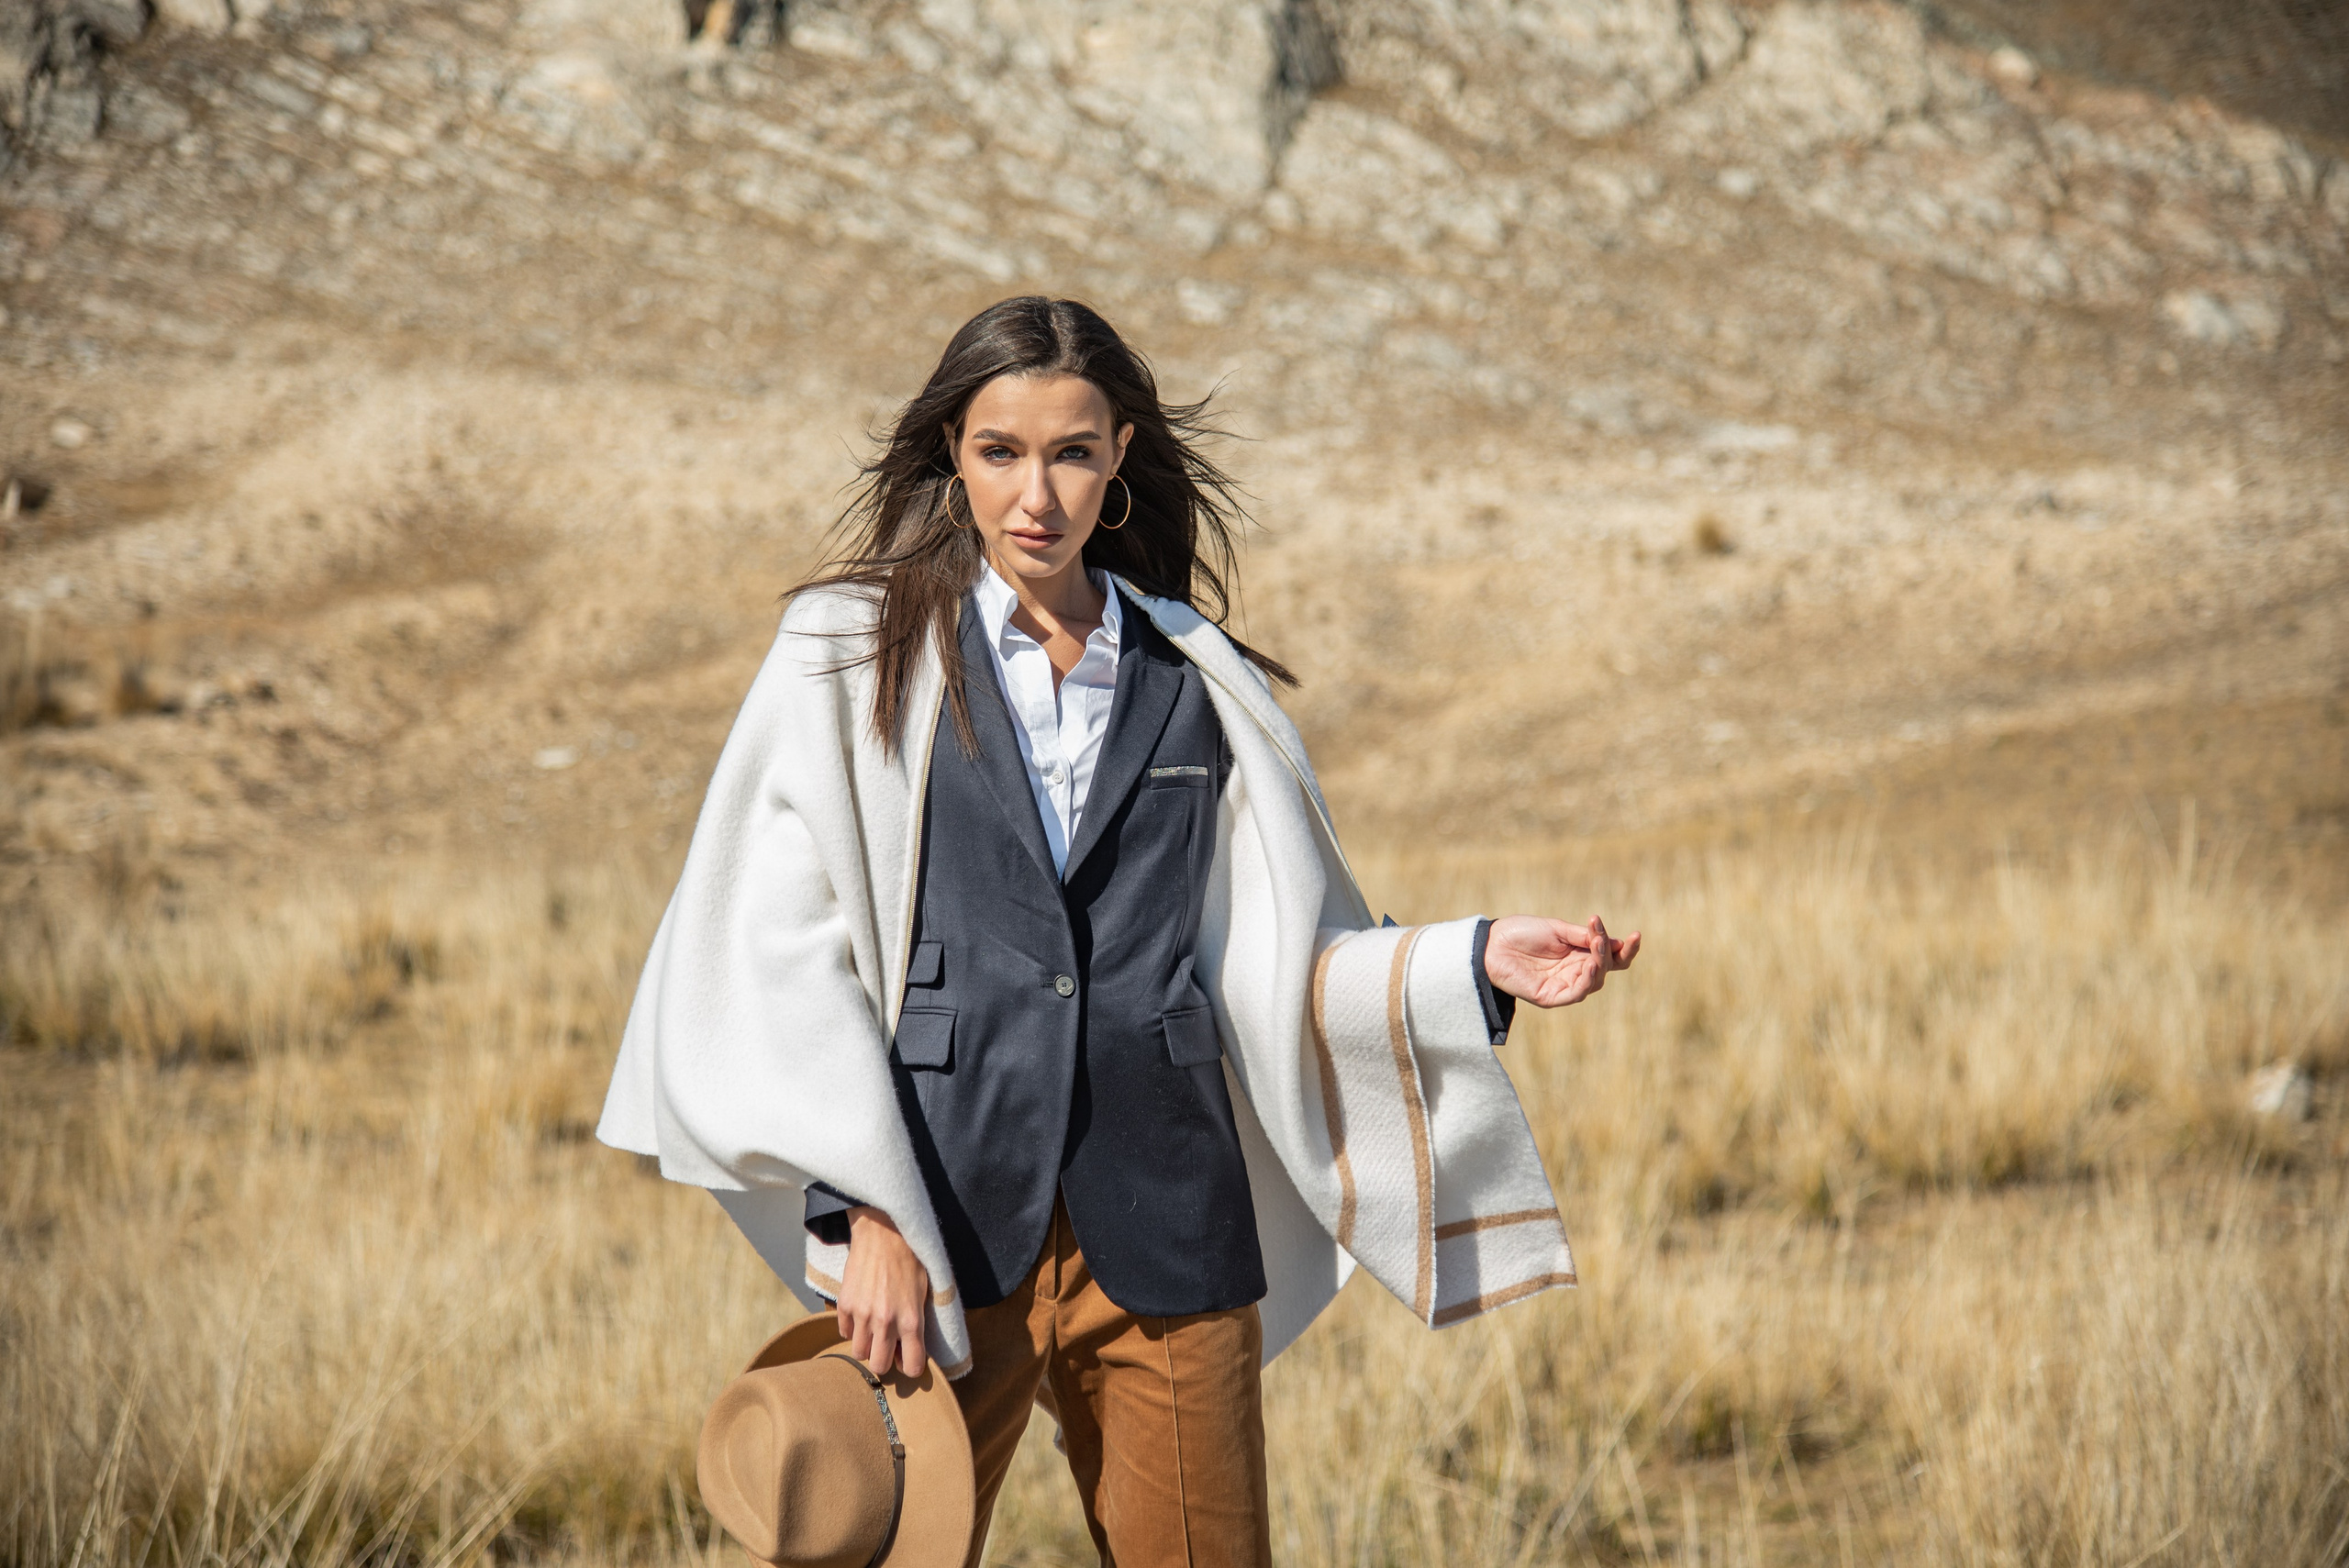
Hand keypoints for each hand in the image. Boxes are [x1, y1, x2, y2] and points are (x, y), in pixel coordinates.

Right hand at [836, 1206, 929, 1377]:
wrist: (883, 1233)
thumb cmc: (909, 1260)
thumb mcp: (923, 1292)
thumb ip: (917, 1323)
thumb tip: (910, 1347)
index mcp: (911, 1320)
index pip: (912, 1367)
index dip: (911, 1367)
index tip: (909, 1360)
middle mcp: (886, 1322)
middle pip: (880, 1366)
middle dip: (885, 1360)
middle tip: (887, 1347)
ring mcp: (863, 1315)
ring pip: (859, 1353)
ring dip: (866, 1345)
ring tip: (873, 1330)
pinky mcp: (845, 1305)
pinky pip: (845, 1332)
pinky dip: (853, 1329)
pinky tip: (861, 1314)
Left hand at [1484, 913, 1640, 1007]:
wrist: (1490, 944)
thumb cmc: (1521, 932)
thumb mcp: (1557, 929)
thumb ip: (1583, 937)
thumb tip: (1616, 943)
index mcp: (1579, 952)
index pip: (1611, 955)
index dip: (1626, 948)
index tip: (1637, 935)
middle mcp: (1576, 970)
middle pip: (1608, 968)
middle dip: (1612, 953)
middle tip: (1603, 937)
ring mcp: (1565, 984)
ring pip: (1595, 981)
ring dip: (1600, 963)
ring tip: (1597, 945)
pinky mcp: (1552, 997)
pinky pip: (1577, 993)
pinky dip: (1588, 980)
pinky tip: (1592, 966)